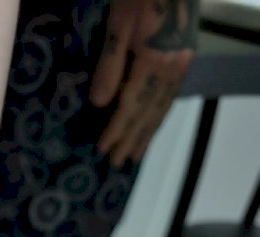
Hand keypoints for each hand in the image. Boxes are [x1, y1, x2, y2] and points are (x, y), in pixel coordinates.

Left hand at [90, 0, 196, 165]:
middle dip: (132, 139)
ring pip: (163, 106)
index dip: (116, 130)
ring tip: (137, 153)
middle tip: (119, 163)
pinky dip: (161, 113)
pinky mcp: (186, 55)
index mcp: (153, 62)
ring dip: (149, 132)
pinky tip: (153, 123)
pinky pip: (171, 94)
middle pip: (149, 113)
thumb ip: (110, 65)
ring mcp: (181, 62)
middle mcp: (172, 67)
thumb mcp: (119, 24)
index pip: (130, 106)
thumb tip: (99, 105)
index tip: (104, 150)